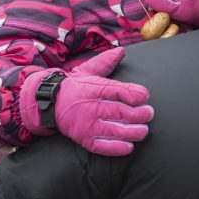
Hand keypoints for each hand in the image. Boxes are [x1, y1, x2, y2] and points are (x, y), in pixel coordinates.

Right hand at [20, 48, 153, 155]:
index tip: (145, 95)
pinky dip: (118, 148)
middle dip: (140, 114)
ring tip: (143, 130)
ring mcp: (87, 125)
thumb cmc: (74, 87)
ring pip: (115, 131)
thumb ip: (105, 61)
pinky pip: (103, 147)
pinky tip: (129, 146)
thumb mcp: (87, 70)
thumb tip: (121, 50)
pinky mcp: (84, 139)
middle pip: (120, 112)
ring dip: (134, 132)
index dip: (134, 93)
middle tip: (149, 113)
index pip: (117, 90)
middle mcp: (90, 107)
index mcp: (93, 88)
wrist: (49, 104)